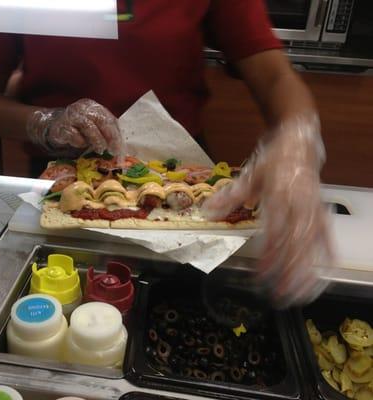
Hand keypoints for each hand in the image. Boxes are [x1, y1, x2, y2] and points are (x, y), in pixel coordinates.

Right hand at [27, 99, 122, 156]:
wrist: (53, 125)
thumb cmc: (77, 128)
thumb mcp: (93, 126)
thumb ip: (104, 131)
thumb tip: (118, 146)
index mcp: (93, 106)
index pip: (108, 118)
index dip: (115, 134)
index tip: (119, 148)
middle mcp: (82, 108)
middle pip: (100, 120)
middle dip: (108, 137)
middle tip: (112, 150)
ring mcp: (71, 116)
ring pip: (88, 127)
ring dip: (96, 140)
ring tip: (99, 149)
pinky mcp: (62, 126)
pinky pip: (74, 135)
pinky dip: (80, 142)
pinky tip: (81, 144)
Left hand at [202, 115, 333, 307]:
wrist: (298, 140)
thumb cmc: (272, 160)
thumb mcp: (248, 175)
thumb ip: (229, 197)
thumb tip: (207, 212)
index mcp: (279, 195)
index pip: (276, 230)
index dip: (270, 253)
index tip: (260, 272)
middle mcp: (298, 205)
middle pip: (296, 243)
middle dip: (289, 270)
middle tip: (279, 294)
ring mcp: (312, 209)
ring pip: (312, 244)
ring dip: (306, 270)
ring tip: (298, 294)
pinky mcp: (320, 210)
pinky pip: (326, 235)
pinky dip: (326, 254)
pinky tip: (323, 273)